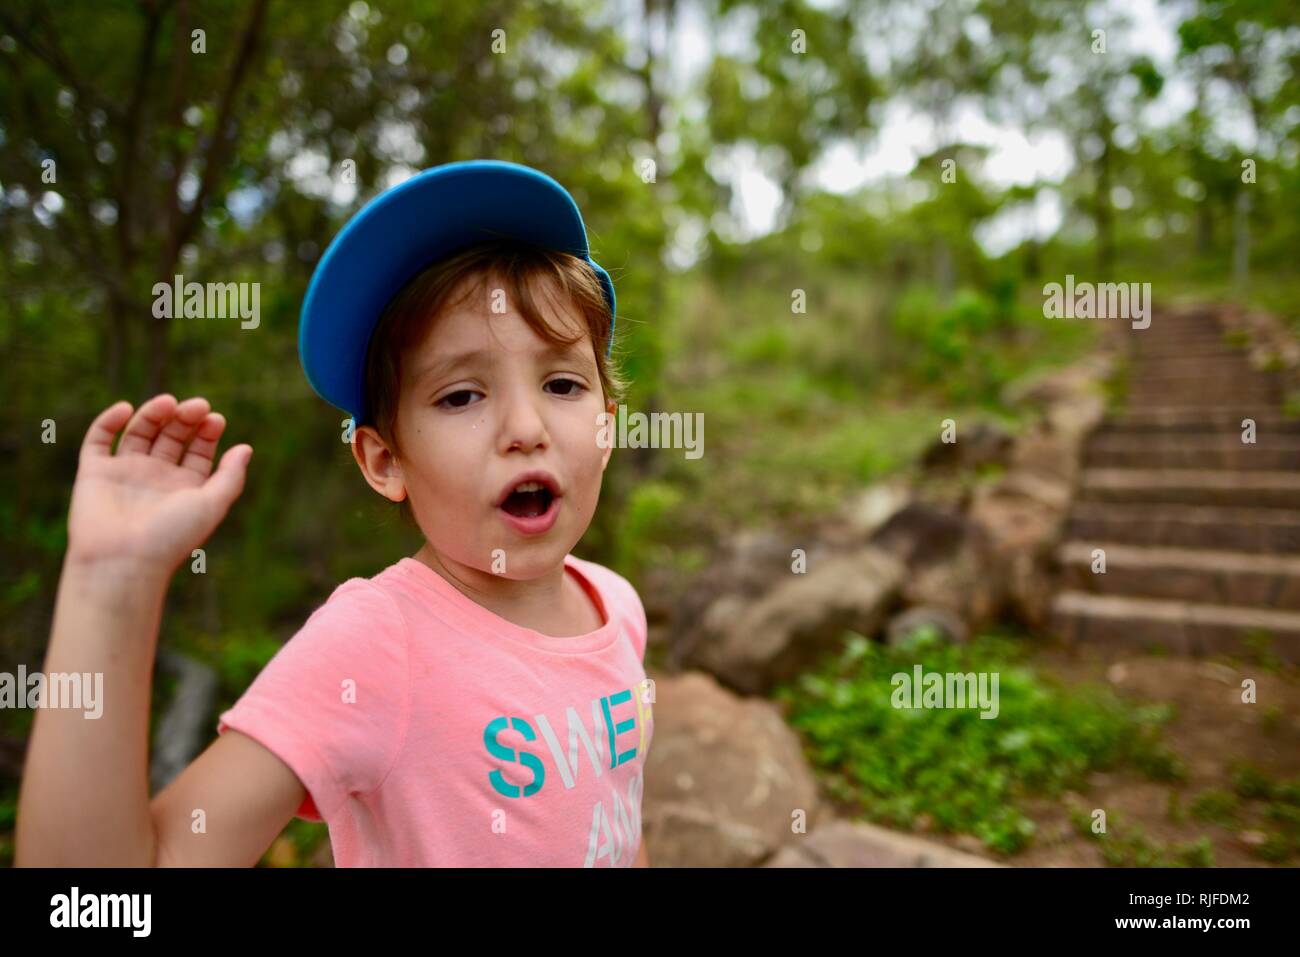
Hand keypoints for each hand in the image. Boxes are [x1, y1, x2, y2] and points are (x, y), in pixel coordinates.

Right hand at [66, 394, 252, 576]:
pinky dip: (109, 420)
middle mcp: (156, 477)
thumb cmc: (172, 536)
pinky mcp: (95, 472)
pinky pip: (99, 439)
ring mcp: (125, 472)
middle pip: (172, 435)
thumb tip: (245, 448)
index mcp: (185, 486)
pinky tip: (126, 409)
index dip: (207, 431)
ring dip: (154, 413)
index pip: (199, 449)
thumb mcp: (212, 504)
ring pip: (140, 431)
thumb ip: (231, 476)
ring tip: (169, 403)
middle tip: (197, 406)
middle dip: (185, 418)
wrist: (123, 561)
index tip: (215, 419)